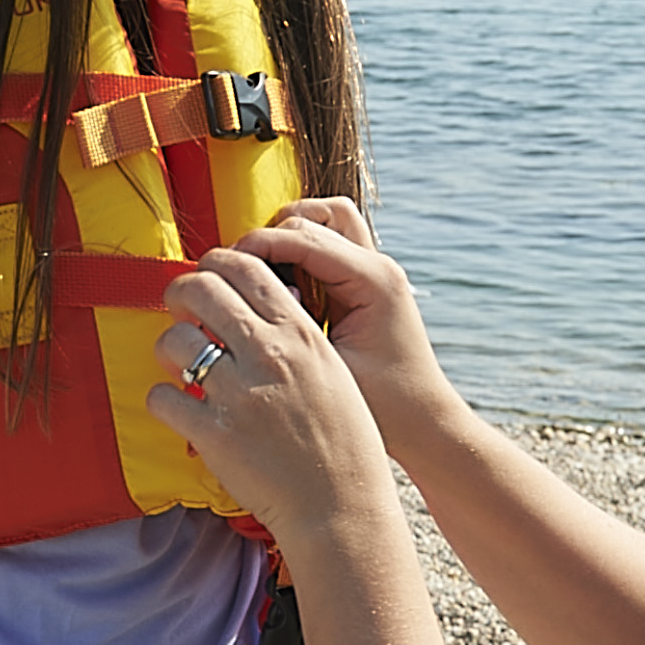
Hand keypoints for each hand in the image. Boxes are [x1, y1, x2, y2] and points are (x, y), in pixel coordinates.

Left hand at [149, 246, 391, 538]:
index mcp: (302, 335)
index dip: (215, 264)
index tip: (207, 278)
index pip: (246, 267)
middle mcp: (270, 355)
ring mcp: (239, 394)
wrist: (342, 506)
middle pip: (201, 290)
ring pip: (174, 341)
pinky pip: (162, 397)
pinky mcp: (214, 434)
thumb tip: (258, 311)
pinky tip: (179, 408)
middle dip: (180, 292)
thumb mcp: (335, 373)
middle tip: (178, 309)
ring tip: (179, 364)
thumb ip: (296, 337)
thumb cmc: (345, 442)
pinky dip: (163, 400)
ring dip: (168, 348)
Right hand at [235, 197, 465, 456]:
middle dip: (265, 239)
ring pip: (322, 221)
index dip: (253, 247)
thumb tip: (225, 325)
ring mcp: (374, 271)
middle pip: (309, 218)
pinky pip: (326, 247)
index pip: (301, 237)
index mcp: (373, 280)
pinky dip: (298, 255)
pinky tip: (279, 291)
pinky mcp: (365, 284)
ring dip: (284, 238)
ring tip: (257, 277)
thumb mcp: (327, 372)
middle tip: (233, 274)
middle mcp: (378, 266)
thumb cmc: (385, 408)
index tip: (217, 270)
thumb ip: (281, 339)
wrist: (427, 425)